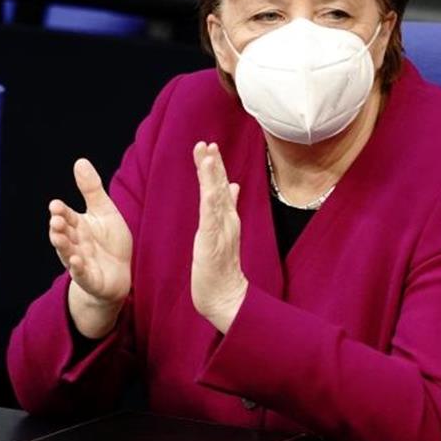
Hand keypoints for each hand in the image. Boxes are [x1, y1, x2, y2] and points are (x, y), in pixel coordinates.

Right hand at [48, 159, 131, 338]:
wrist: (118, 275)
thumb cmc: (109, 242)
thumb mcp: (104, 212)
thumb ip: (91, 190)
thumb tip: (79, 161)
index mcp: (78, 226)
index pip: (67, 216)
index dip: (61, 211)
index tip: (55, 205)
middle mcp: (75, 243)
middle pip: (64, 234)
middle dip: (58, 227)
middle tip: (55, 219)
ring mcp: (81, 262)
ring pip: (68, 253)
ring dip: (63, 246)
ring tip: (57, 236)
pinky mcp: (90, 279)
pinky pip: (82, 274)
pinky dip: (78, 269)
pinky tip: (76, 261)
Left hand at [191, 142, 248, 332]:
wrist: (226, 297)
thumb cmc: (221, 269)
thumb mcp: (223, 235)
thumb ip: (228, 210)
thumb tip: (233, 187)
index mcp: (227, 219)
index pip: (221, 188)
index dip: (216, 168)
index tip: (210, 147)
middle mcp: (227, 221)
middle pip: (220, 187)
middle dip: (214, 164)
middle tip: (207, 143)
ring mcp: (221, 230)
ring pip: (216, 197)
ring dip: (213, 175)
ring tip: (208, 154)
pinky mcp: (214, 241)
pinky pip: (212, 215)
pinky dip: (212, 198)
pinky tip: (209, 186)